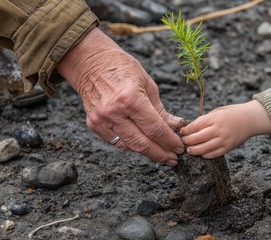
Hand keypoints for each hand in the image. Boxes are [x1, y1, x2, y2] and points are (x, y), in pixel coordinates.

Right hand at [57, 28, 184, 165]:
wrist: (91, 63)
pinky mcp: (93, 125)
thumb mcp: (148, 85)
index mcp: (131, 99)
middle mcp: (114, 112)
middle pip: (142, 144)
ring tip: (160, 152)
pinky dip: (130, 145)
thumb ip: (161, 111)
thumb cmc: (123, 69)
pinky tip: (141, 143)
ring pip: (129, 147)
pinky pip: (116, 142)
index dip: (170, 142)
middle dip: (160, 154)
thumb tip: (177, 127)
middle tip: (173, 159)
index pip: (155, 129)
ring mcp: (101, 120)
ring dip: (147, 152)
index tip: (180, 148)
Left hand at [180, 100, 270, 158]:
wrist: (250, 119)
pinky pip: (215, 154)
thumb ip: (206, 120)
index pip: (196, 125)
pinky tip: (202, 153)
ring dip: (195, 150)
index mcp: (215, 118)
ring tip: (190, 150)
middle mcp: (219, 129)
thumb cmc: (232, 113)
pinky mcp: (229, 147)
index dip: (187, 130)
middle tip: (183, 142)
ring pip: (205, 148)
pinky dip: (206, 155)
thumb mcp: (218, 112)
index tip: (182, 132)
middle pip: (198, 138)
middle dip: (188, 141)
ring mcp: (224, 140)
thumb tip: (191, 128)